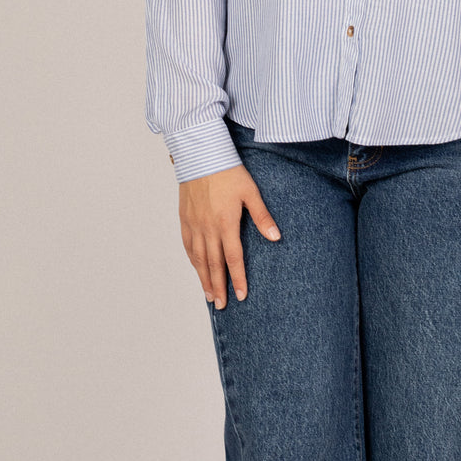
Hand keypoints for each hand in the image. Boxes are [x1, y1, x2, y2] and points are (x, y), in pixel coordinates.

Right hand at [179, 163, 281, 308]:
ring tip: (209, 296)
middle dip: (219, 286)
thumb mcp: (251, 192)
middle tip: (221, 305)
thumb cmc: (229, 171)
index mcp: (226, 223)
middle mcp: (208, 228)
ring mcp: (194, 224)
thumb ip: (262, 216)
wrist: (200, 155)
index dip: (238, 278)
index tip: (241, 296)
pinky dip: (192, 261)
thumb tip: (276, 237)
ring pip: (198, 258)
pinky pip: (187, 245)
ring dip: (204, 279)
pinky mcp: (185, 219)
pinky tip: (196, 270)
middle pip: (213, 264)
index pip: (233, 258)